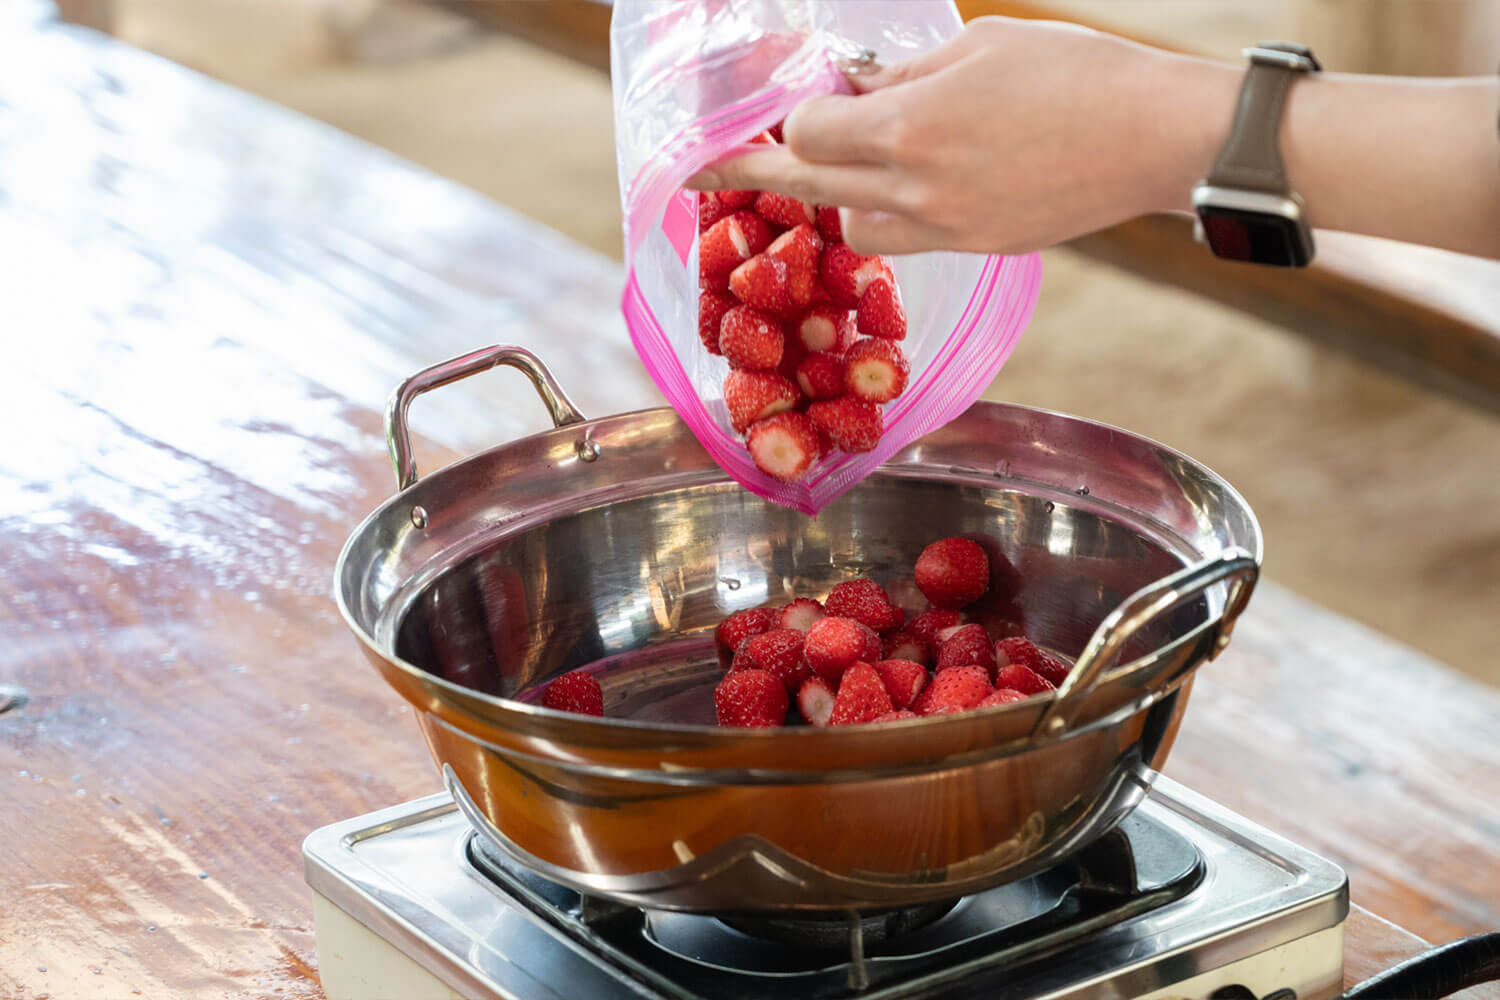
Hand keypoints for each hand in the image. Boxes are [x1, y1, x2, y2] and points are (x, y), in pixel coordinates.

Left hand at [688, 17, 1233, 255]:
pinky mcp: (978, 249)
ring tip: (854, 162)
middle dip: (753, 173)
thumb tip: (849, 87)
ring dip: (839, 195)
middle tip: (701, 166)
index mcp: (913, 130)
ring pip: (855, 224)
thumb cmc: (1077, 73)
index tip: (790, 101)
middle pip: (809, 189)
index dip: (791, 116)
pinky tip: (914, 180)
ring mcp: (948, 231)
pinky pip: (906, 240)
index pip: (807, 137)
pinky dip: (892, 213)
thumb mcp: (980, 47)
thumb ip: (902, 75)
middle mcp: (918, 192)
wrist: (1156, 138)